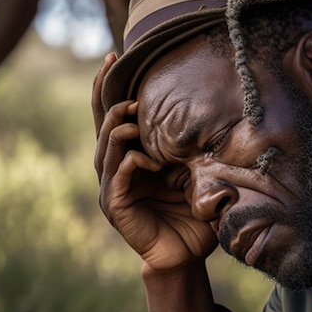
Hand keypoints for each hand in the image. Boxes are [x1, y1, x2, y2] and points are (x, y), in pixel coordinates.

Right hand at [92, 54, 217, 272]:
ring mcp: (113, 189)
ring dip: (115, 129)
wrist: (187, 254)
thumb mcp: (195, 175)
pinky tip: (145, 157)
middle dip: (108, 101)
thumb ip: (190, 151)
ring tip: (129, 113)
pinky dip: (130, 163)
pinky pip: (118, 178)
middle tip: (119, 81)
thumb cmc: (192, 215)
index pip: (114, 119)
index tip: (112, 57)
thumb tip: (209, 117)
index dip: (108, 89)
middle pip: (102, 128)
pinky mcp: (116, 207)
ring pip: (105, 151)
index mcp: (132, 159)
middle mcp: (117, 170)